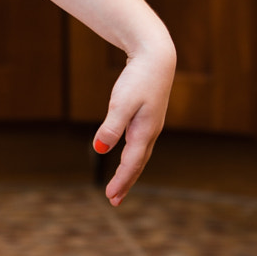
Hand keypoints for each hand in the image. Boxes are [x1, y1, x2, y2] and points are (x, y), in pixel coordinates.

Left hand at [92, 38, 175, 204]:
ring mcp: (151, 123)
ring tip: (119, 185)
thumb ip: (111, 127)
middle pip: (138, 163)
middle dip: (126, 182)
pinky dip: (133, 156)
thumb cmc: (139, 77)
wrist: (157, 55)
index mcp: (145, 131)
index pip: (131, 163)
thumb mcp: (122, 102)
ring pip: (140, 154)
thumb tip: (99, 149)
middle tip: (114, 200)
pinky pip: (139, 143)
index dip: (121, 181)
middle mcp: (151, 131)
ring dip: (129, 171)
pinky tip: (127, 157)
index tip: (110, 196)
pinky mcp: (148, 115)